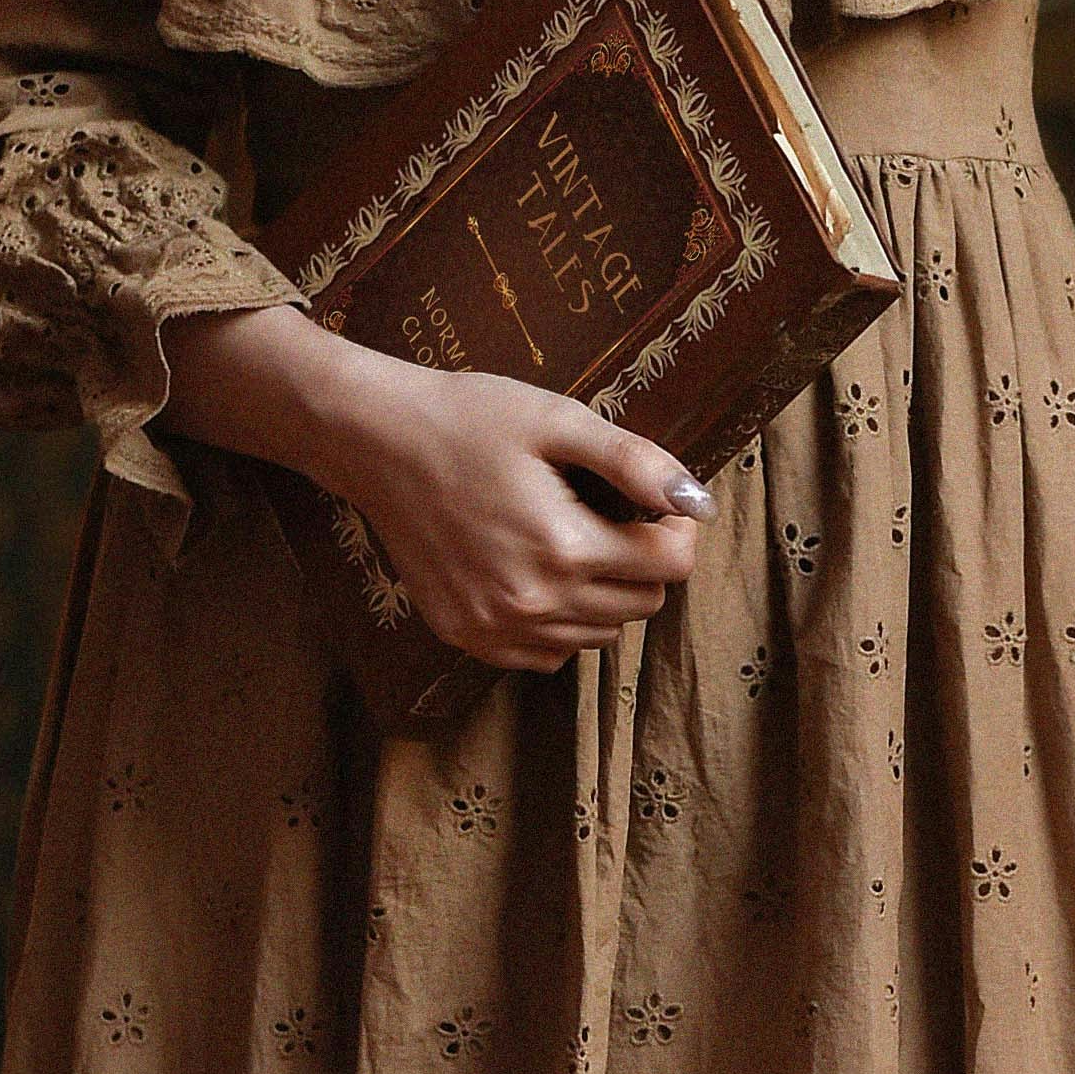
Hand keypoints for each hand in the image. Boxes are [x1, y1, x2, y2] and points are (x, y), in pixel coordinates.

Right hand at [168, 306, 709, 664]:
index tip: (656, 503)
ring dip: (605, 594)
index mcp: (564, 548)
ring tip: (572, 539)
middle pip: (642, 605)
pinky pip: (548, 653)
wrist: (376, 442)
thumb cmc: (469, 419)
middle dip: (645, 561)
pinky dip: (562, 622)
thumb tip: (699, 503)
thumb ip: (637, 464)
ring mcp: (496, 628)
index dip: (677, 529)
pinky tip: (539, 573)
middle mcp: (533, 603)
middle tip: (614, 515)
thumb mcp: (559, 421)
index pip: (671, 566)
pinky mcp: (468, 637)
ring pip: (599, 634)